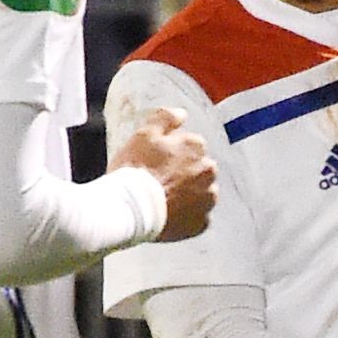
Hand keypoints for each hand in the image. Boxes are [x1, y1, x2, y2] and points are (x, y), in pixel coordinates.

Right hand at [116, 112, 218, 242]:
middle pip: (200, 170)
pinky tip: (170, 216)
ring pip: (202, 194)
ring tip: (166, 201)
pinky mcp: (201, 223)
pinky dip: (188, 218)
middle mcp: (208, 171)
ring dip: (190, 196)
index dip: (175, 155)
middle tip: (162, 183)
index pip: (192, 146)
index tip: (160, 163)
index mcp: (196, 146)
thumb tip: (182, 113)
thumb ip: (166, 118)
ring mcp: (207, 199)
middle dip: (187, 175)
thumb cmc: (134, 169)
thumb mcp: (144, 134)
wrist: (130, 208)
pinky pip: (198, 219)